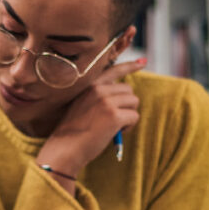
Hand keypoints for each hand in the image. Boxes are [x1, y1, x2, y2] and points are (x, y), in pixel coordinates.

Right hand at [37, 58, 144, 175]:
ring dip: (128, 116)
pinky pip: (134, 117)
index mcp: (90, 86)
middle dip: (126, 105)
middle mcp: (98, 89)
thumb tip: (123, 96)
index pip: (113, 70)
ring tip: (113, 127)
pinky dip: (129, 127)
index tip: (143, 61)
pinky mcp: (114, 116)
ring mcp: (106, 101)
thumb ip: (99, 96)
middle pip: (129, 91)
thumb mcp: (82, 105)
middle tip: (114, 120)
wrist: (65, 148)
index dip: (130, 66)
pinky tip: (115, 133)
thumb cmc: (74, 132)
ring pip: (134, 102)